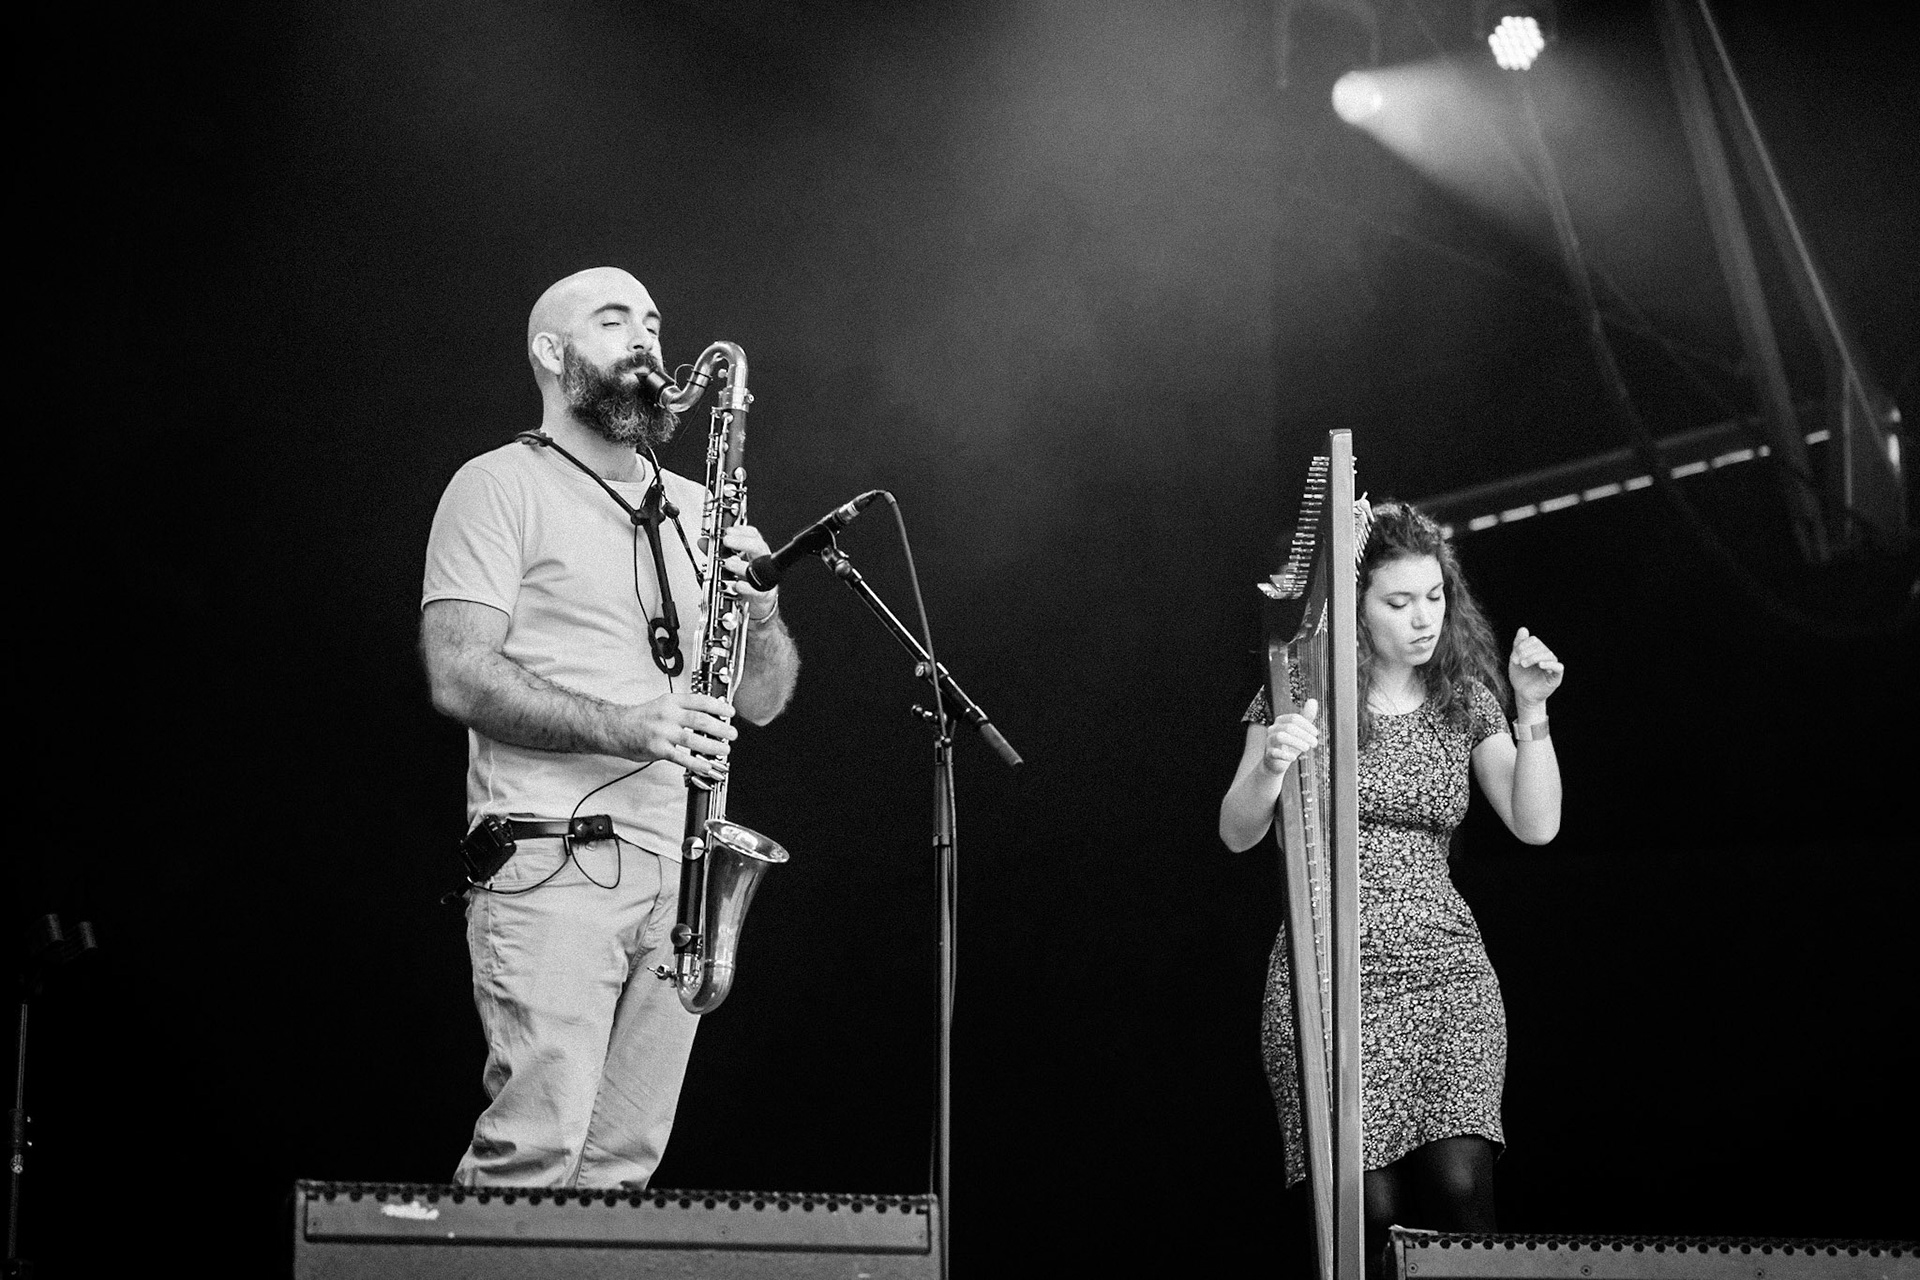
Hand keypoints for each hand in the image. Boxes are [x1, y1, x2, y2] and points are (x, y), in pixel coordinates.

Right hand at [620, 691, 736, 779]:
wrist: (615, 728)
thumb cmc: (641, 719)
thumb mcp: (663, 705)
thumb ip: (682, 710)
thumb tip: (708, 717)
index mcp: (671, 701)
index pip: (699, 700)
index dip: (718, 706)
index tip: (730, 712)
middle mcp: (668, 715)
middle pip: (700, 720)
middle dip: (720, 727)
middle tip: (732, 733)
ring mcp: (663, 732)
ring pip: (693, 739)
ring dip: (712, 746)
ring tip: (724, 750)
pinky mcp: (658, 749)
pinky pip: (680, 757)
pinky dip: (695, 762)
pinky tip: (706, 766)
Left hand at [720, 524, 777, 616]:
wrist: (756, 605)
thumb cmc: (745, 582)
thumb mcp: (730, 565)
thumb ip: (716, 553)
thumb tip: (703, 542)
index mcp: (754, 553)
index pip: (752, 535)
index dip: (741, 530)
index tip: (728, 531)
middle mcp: (760, 563)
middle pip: (757, 547)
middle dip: (742, 542)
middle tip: (727, 541)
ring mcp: (763, 578)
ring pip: (757, 568)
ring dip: (741, 565)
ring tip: (728, 563)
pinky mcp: (764, 594)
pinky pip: (757, 590)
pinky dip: (746, 587)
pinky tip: (737, 585)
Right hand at [1262, 697, 1320, 774]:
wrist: (1276, 762)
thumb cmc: (1290, 745)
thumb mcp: (1300, 731)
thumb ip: (1307, 717)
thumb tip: (1313, 700)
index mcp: (1281, 721)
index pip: (1295, 718)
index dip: (1307, 726)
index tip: (1316, 734)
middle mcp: (1273, 729)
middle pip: (1289, 727)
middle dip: (1305, 735)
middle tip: (1314, 743)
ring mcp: (1269, 741)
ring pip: (1281, 737)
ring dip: (1297, 743)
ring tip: (1306, 748)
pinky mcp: (1268, 754)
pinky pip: (1275, 752)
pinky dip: (1286, 755)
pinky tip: (1294, 757)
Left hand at [1508, 627, 1563, 711]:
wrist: (1523, 695)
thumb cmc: (1520, 677)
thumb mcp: (1515, 660)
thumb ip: (1518, 645)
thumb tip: (1523, 629)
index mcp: (1537, 650)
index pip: (1534, 640)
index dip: (1523, 646)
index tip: (1513, 658)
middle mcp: (1546, 656)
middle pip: (1541, 646)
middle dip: (1526, 652)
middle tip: (1518, 662)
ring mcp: (1552, 665)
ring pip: (1548, 654)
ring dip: (1534, 657)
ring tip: (1524, 664)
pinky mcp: (1556, 676)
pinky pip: (1558, 667)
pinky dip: (1550, 664)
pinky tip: (1541, 665)